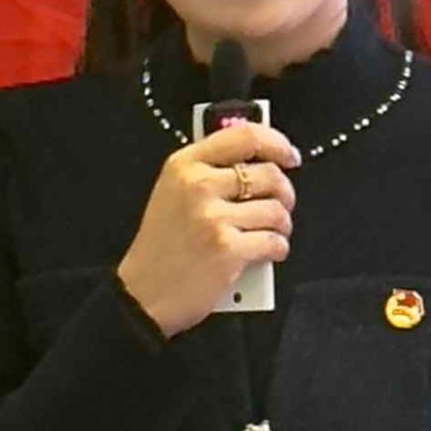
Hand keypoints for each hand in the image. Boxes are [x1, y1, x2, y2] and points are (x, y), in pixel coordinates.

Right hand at [116, 120, 300, 337]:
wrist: (142, 294)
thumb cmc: (159, 247)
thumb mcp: (172, 193)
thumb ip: (209, 170)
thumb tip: (256, 159)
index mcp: (184, 165)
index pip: (244, 136)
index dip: (276, 142)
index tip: (288, 155)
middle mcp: (198, 186)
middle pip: (270, 174)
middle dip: (284, 193)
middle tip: (281, 204)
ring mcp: (213, 218)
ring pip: (277, 210)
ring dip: (282, 225)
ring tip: (270, 233)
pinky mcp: (228, 250)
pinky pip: (275, 242)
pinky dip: (277, 249)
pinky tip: (266, 252)